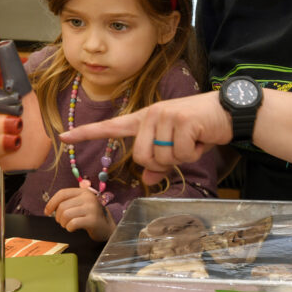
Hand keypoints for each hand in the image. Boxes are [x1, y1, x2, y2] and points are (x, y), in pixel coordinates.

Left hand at [44, 188, 115, 240]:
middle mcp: (88, 198)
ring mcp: (92, 208)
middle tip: (62, 222)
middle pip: (62, 206)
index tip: (47, 211)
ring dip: (63, 223)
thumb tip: (49, 207)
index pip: (62, 193)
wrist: (106, 227)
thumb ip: (68, 202)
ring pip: (66, 215)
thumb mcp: (80, 204)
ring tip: (67, 225)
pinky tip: (73, 228)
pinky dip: (69, 228)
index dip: (51, 203)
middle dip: (58, 217)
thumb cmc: (89, 215)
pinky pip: (73, 223)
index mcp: (83, 192)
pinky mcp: (93, 220)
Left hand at [61, 92, 229, 185]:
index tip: (63, 137)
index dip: (87, 133)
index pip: (111, 126)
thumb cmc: (200, 128)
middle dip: (162, 162)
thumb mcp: (176, 145)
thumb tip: (148, 180)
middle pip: (142, 157)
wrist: (227, 111)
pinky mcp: (183, 121)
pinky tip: (202, 138)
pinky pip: (181, 155)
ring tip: (193, 140)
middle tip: (181, 149)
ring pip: (162, 158)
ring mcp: (167, 116)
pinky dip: (194, 153)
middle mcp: (152, 114)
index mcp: (145, 118)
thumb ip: (159, 162)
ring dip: (181, 158)